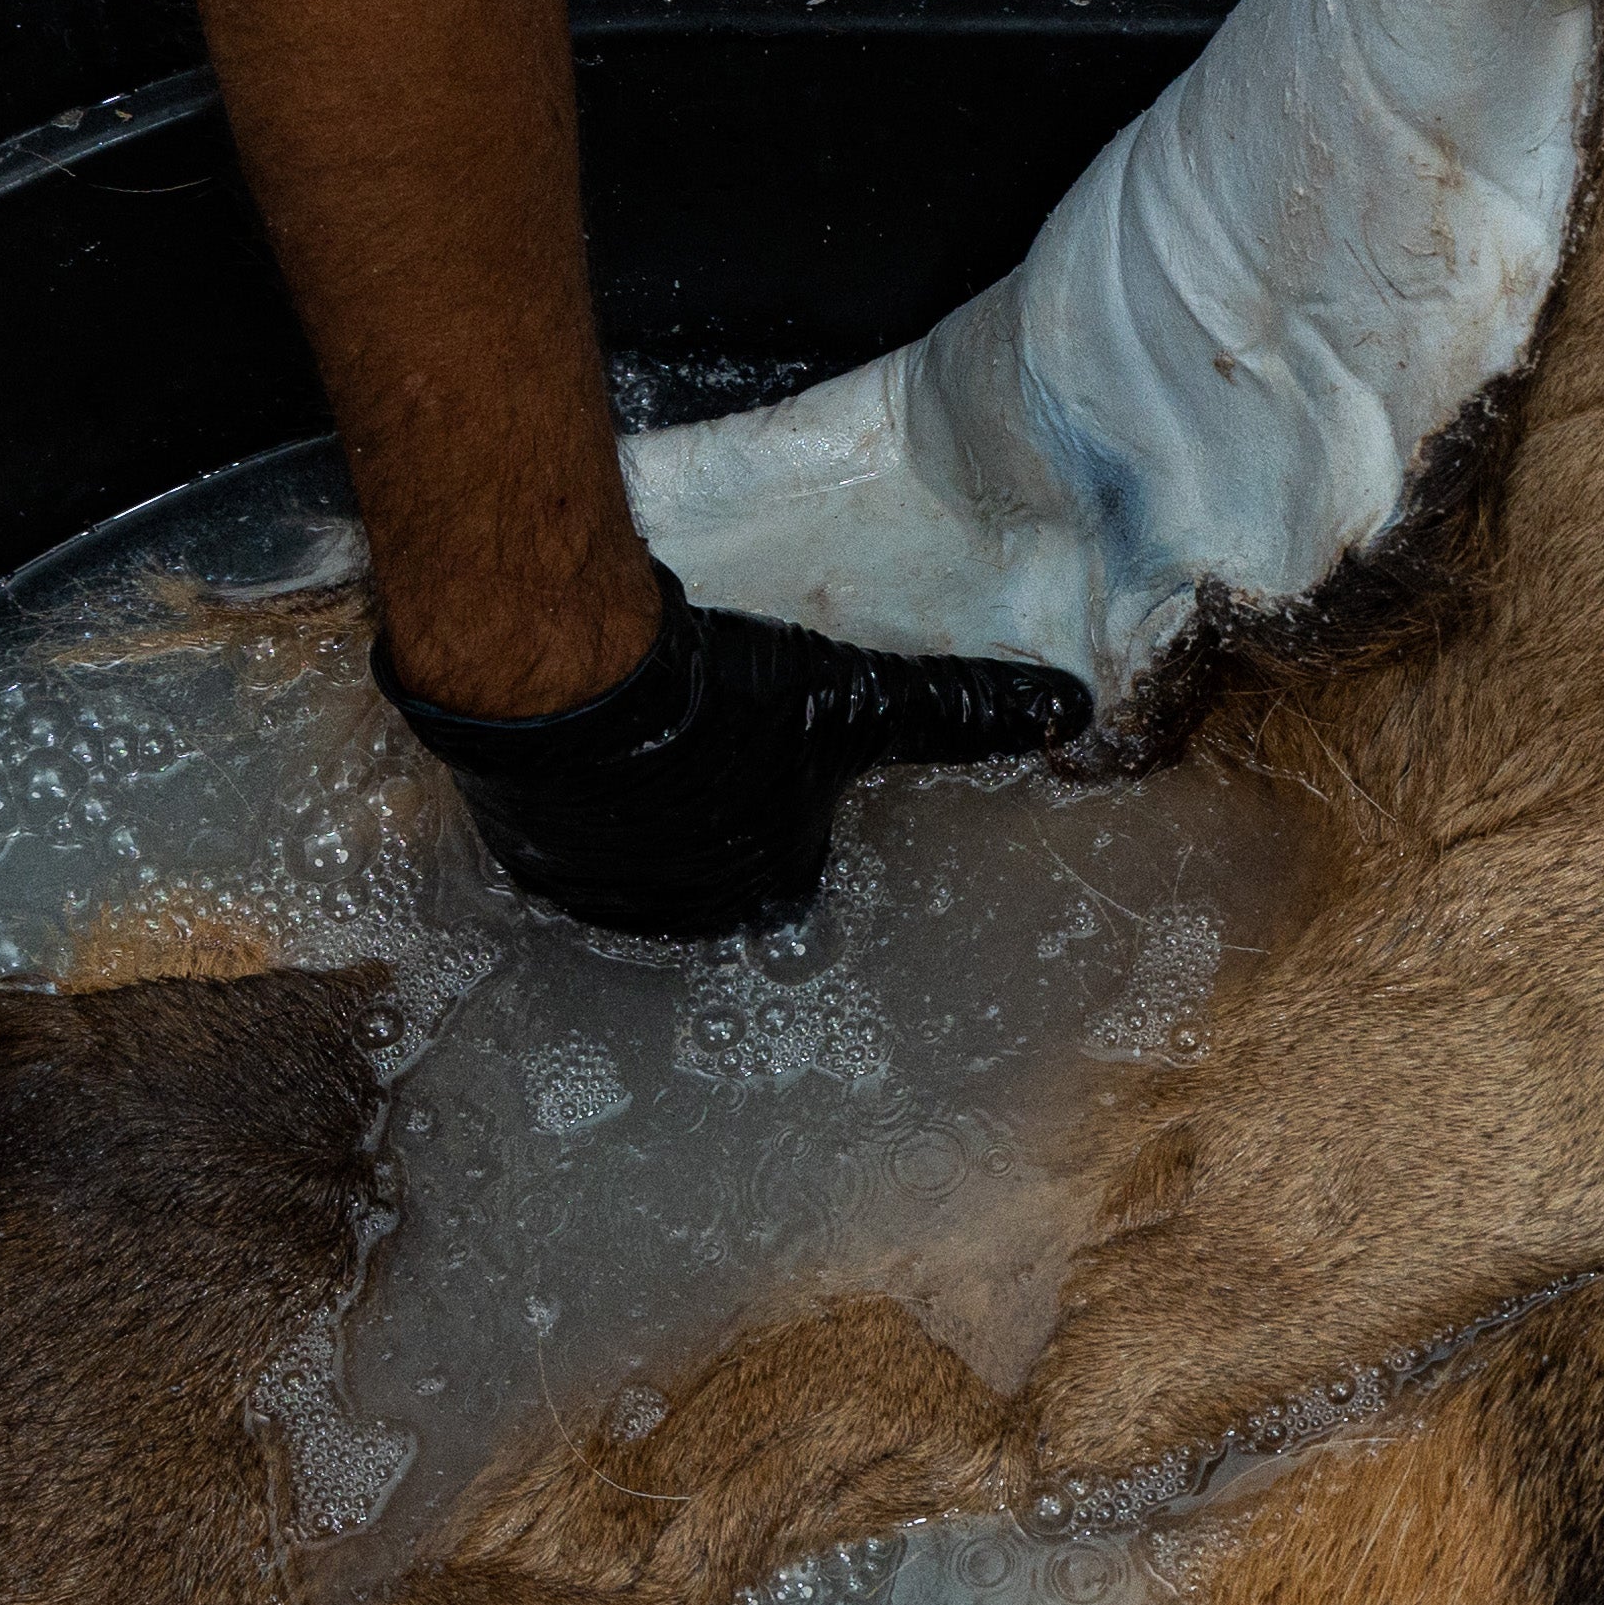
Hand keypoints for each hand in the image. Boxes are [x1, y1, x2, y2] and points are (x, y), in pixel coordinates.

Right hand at [387, 566, 1093, 939]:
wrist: (571, 690)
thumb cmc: (726, 704)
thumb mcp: (859, 700)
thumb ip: (960, 711)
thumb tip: (1071, 706)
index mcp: (769, 889)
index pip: (795, 865)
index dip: (786, 811)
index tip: (773, 763)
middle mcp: (686, 914)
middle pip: (713, 868)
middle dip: (713, 817)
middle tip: (706, 744)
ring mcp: (602, 895)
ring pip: (636, 859)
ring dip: (642, 817)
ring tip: (644, 746)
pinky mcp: (532, 861)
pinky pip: (564, 842)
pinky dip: (576, 808)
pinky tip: (583, 755)